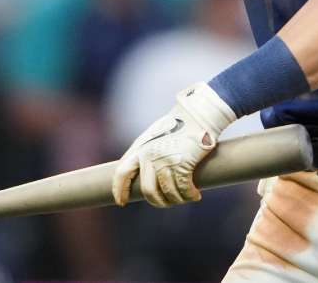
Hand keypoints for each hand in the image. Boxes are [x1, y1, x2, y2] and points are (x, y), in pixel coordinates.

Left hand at [111, 83, 236, 207]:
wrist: (198, 114)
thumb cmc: (179, 124)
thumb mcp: (155, 135)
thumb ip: (146, 151)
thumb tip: (143, 172)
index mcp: (140, 148)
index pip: (122, 173)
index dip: (119, 190)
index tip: (121, 202)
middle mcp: (149, 155)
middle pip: (148, 190)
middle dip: (158, 201)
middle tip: (169, 203)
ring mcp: (164, 160)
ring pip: (168, 192)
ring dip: (178, 199)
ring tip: (186, 197)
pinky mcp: (182, 163)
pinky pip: (183, 189)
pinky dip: (189, 195)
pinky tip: (195, 195)